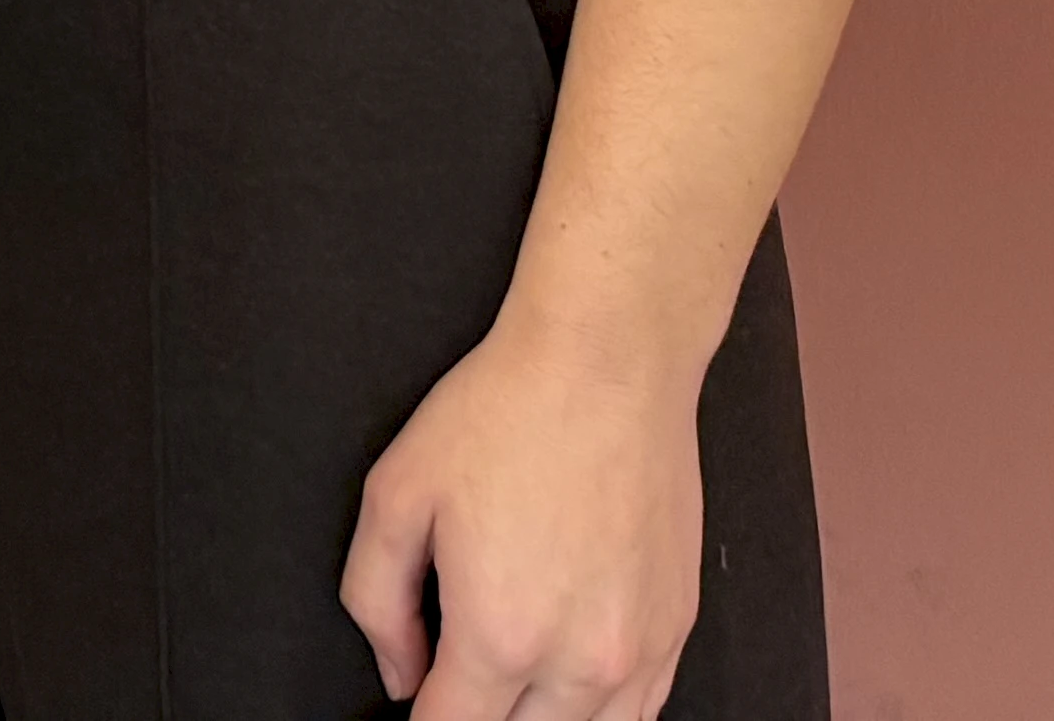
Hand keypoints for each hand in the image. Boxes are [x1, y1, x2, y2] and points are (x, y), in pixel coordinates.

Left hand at [342, 313, 706, 718]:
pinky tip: (567, 679)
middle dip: (479, 719)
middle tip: (454, 681)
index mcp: (501, 633)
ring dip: (543, 720)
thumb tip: (400, 676)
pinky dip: (600, 710)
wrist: (607, 368)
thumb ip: (376, 602)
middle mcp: (580, 660)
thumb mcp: (395, 496)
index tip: (416, 703)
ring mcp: (641, 651)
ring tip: (510, 682)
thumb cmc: (501, 418)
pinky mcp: (677, 629)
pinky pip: (643, 712)